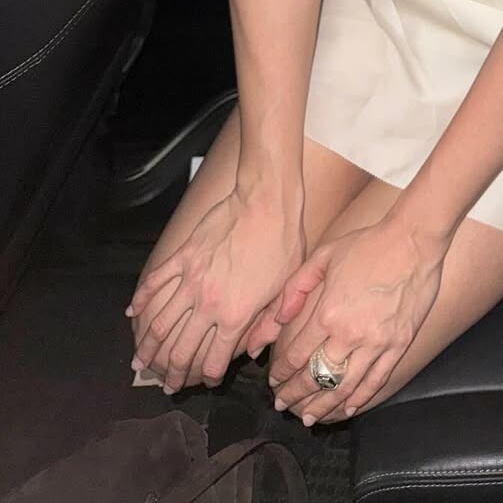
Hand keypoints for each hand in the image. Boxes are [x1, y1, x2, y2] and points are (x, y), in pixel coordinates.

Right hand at [126, 190, 304, 392]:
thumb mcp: (286, 289)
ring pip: (160, 322)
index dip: (208, 378)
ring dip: (147, 346)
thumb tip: (253, 353)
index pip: (214, 360)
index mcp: (236, 316)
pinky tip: (131, 314)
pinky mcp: (183, 256)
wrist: (266, 202)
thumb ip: (268, 325)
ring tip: (138, 361)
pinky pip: (156, 282)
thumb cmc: (284, 243)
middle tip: (166, 384)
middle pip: (181, 349)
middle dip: (172, 373)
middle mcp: (208, 304)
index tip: (205, 383)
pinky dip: (141, 300)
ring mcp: (191, 279)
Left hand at [267, 215, 445, 423]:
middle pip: (315, 378)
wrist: (413, 241)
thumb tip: (278, 319)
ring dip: (323, 406)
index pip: (295, 356)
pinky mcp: (398, 345)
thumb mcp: (324, 255)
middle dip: (294, 396)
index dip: (280, 374)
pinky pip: (376, 380)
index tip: (273, 382)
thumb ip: (296, 287)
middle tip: (282, 405)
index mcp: (328, 313)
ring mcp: (376, 343)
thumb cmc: (367, 244)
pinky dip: (360, 398)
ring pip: (343, 387)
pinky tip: (347, 408)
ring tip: (308, 418)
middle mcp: (349, 335)